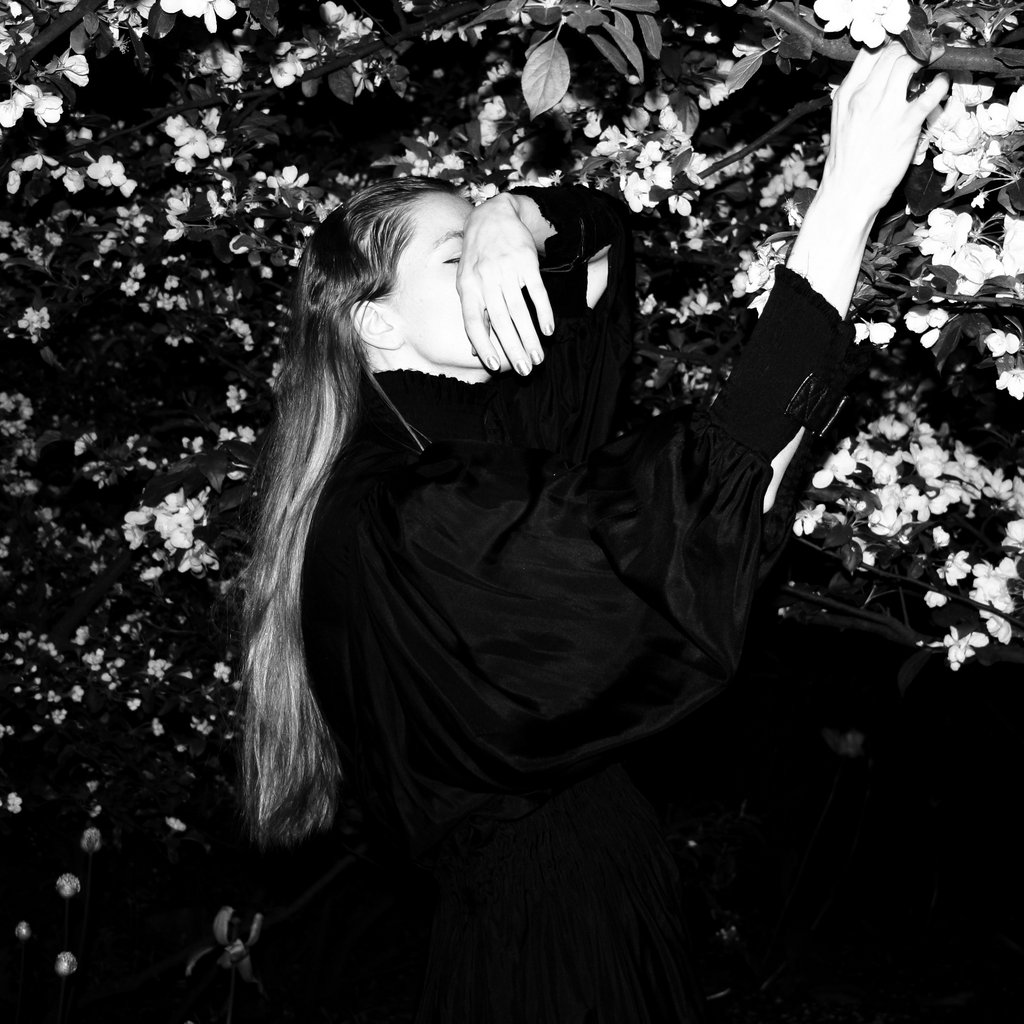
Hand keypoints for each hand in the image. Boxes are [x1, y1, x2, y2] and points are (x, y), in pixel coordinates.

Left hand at [458, 194, 554, 375]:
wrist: (492, 215)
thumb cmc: (477, 257)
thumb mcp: (466, 283)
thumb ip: (473, 315)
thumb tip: (474, 351)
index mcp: (467, 288)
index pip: (474, 323)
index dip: (484, 345)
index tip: (496, 366)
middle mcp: (485, 279)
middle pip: (500, 321)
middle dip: (514, 349)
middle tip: (526, 371)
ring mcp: (506, 269)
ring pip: (519, 311)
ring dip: (530, 337)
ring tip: (539, 358)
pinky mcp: (526, 261)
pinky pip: (536, 292)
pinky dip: (543, 312)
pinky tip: (548, 330)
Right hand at [822, 40, 948, 217]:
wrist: (848, 193)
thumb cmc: (845, 162)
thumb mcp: (841, 121)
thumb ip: (857, 97)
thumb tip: (876, 79)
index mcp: (847, 96)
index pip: (869, 53)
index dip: (888, 45)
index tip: (900, 48)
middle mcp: (865, 98)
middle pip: (892, 53)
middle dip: (911, 48)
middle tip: (922, 52)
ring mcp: (886, 111)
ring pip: (909, 63)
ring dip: (927, 57)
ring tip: (934, 60)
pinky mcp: (906, 125)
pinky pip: (930, 93)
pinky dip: (940, 82)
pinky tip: (941, 82)